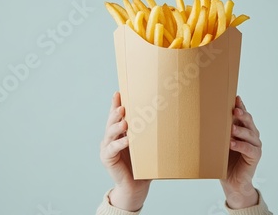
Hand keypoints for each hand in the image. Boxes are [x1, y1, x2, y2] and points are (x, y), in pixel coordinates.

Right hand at [100, 92, 150, 211]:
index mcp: (120, 132)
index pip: (117, 115)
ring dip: (116, 126)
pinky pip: (112, 149)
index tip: (118, 93)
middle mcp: (111, 137)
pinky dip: (119, 144)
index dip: (116, 104)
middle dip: (115, 112)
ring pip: (110, 133)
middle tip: (122, 106)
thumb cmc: (144, 164)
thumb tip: (170, 117)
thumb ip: (152, 134)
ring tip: (124, 121)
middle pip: (111, 121)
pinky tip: (127, 140)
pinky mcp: (107, 158)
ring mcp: (107, 147)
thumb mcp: (148, 146)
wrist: (136, 186)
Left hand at [220, 95, 261, 208]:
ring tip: (230, 128)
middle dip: (242, 114)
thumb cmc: (223, 159)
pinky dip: (240, 145)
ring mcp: (255, 145)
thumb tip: (200, 117)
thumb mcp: (219, 142)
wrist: (231, 181)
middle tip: (234, 110)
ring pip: (249, 134)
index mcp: (244, 128)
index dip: (240, 105)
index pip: (243, 114)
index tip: (235, 97)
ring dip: (240, 130)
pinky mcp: (255, 156)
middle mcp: (252, 134)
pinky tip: (232, 143)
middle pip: (248, 121)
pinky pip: (249, 149)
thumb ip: (217, 131)